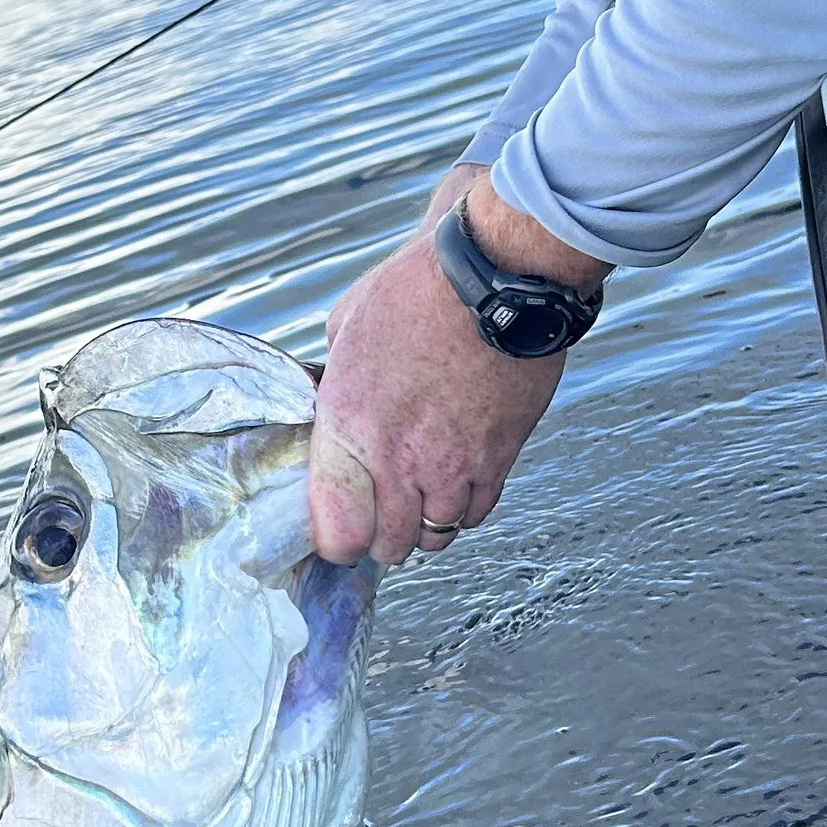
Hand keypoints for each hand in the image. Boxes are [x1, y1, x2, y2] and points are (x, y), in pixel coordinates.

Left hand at [309, 168, 602, 566]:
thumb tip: (329, 398)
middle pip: (387, 547)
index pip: (336, 532)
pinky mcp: (497, 461)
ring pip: (435, 538)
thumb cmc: (416, 292)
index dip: (335, 540)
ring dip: (423, 523)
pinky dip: (464, 507)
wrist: (494, 279)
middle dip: (378, 537)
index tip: (337, 527)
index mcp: (347, 427)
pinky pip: (476, 514)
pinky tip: (456, 480)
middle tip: (379, 513)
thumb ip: (333, 379)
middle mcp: (398, 460)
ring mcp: (451, 467)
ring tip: (419, 494)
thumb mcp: (346, 329)